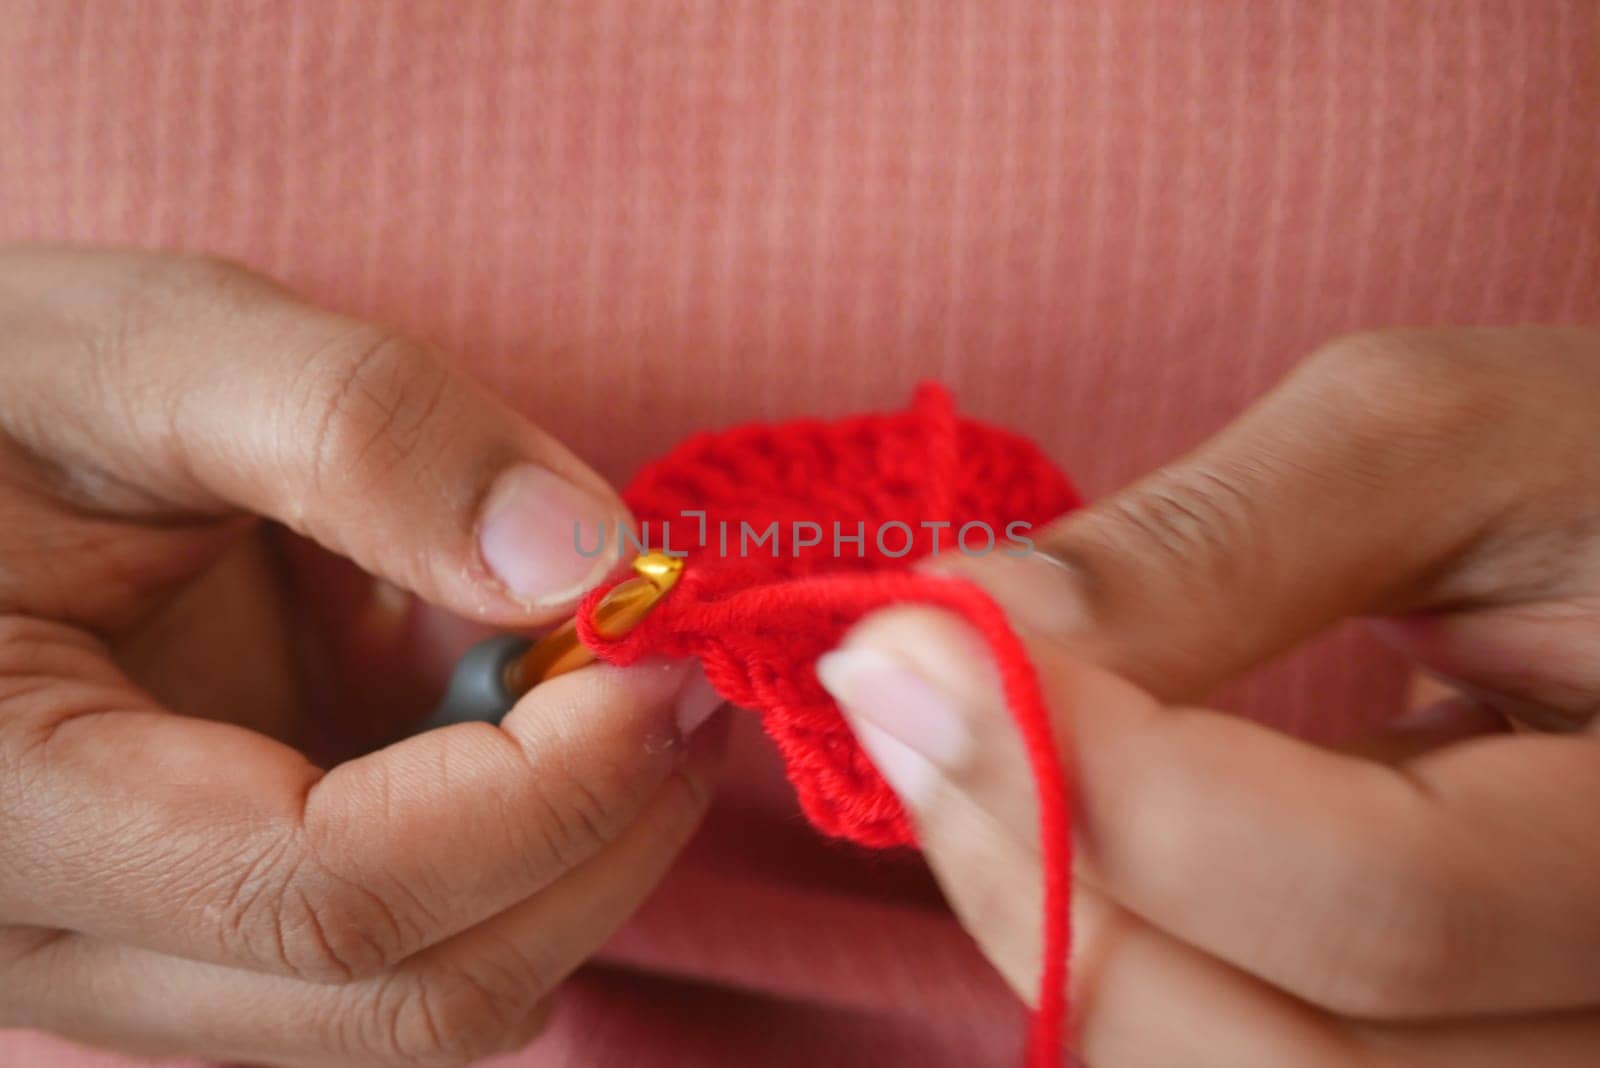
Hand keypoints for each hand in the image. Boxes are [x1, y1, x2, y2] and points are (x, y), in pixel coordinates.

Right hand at [0, 246, 723, 1066]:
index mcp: (0, 810)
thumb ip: (357, 432)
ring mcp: (147, 956)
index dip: (546, 789)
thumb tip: (589, 557)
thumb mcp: (148, 353)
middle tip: (683, 672)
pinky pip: (413, 950)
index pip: (326, 892)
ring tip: (610, 680)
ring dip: (572, 851)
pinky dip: (519, 846)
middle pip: (410, 995)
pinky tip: (525, 713)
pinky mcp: (219, 928)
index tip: (663, 652)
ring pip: (428, 998)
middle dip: (597, 837)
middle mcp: (62, 942)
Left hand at [820, 329, 1599, 1065]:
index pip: (1375, 900)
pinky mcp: (1448, 1038)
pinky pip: (1242, 1059)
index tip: (901, 648)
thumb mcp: (1436, 443)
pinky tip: (1053, 841)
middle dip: (1046, 891)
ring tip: (962, 762)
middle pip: (1299, 1064)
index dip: (1098, 791)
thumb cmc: (1590, 466)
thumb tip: (961, 626)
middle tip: (903, 705)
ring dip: (1057, 943)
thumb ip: (1210, 547)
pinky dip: (1114, 976)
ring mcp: (1547, 1048)